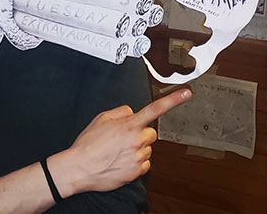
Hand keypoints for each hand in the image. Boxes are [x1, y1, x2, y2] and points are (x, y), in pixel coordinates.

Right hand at [58, 89, 190, 193]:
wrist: (80, 167)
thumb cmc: (88, 144)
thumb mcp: (101, 118)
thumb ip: (121, 111)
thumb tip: (132, 112)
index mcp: (129, 125)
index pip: (155, 108)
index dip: (173, 100)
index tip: (186, 94)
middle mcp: (137, 140)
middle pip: (151, 133)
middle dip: (141, 133)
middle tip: (125, 136)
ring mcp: (138, 157)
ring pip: (147, 148)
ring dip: (138, 147)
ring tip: (119, 150)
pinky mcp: (136, 172)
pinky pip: (145, 164)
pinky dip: (136, 161)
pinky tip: (121, 160)